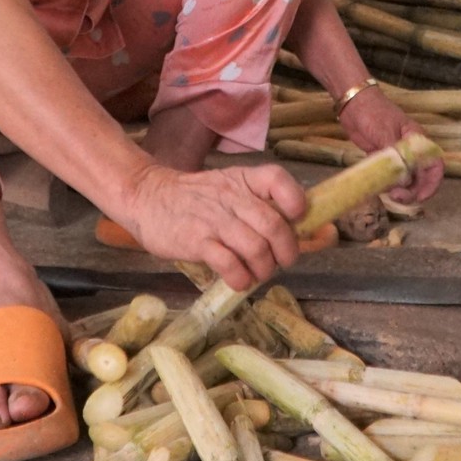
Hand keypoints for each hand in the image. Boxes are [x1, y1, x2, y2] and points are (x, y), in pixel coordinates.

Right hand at [119, 163, 307, 290]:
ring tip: (258, 274)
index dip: (296, 202)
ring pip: (255, 248)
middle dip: (287, 251)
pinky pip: (228, 264)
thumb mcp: (230, 189)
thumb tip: (314, 231)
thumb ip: (262, 205)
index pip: (278, 180)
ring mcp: (214, 219)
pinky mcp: (196, 241)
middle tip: (282, 261)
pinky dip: (241, 278)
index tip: (298, 221)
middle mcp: (232, 197)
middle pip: (274, 225)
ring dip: (264, 269)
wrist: (147, 196)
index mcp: (244, 180)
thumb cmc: (196, 198)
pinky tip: (239, 281)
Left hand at [337, 87, 441, 202]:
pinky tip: (381, 190)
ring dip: (401, 190)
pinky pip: (391, 177)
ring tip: (388, 195)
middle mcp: (411, 150)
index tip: (420, 196)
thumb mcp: (385, 133)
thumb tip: (405, 182)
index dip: (432, 183)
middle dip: (413, 191)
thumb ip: (396, 156)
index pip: (435, 164)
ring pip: (406, 179)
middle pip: (421, 176)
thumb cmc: (373, 112)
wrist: (353, 104)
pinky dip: (389, 185)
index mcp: (418, 140)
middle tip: (398, 197)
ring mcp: (398, 155)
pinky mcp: (384, 158)